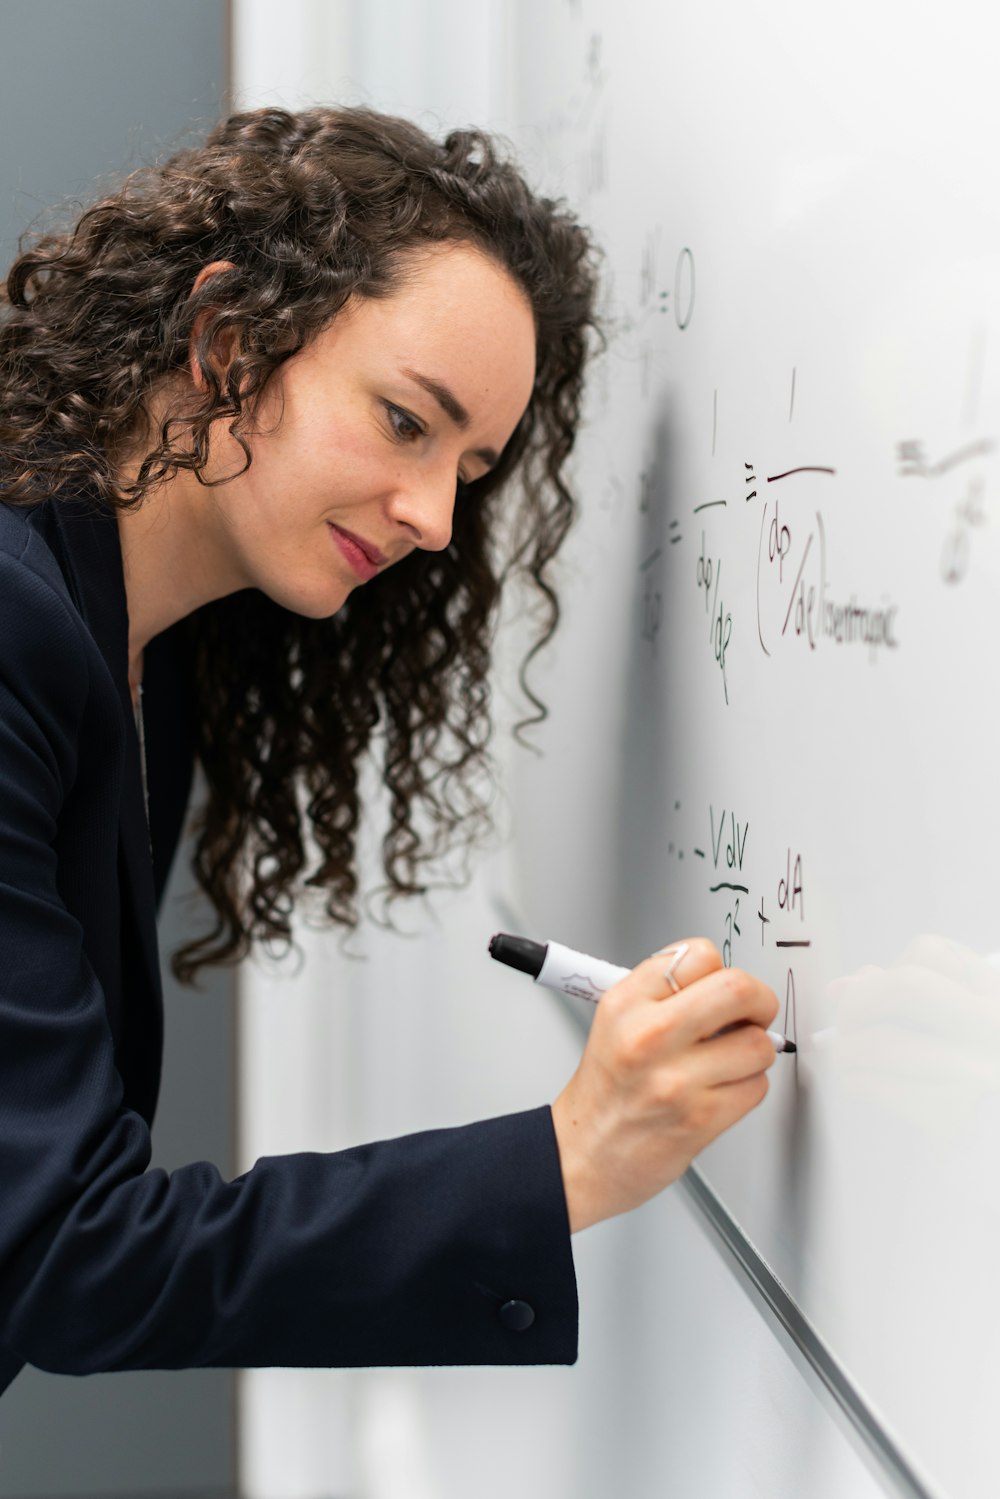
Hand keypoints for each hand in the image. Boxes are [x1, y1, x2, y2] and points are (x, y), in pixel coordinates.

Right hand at [550, 938, 778, 1231]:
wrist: (586, 1153)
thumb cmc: (608, 1088)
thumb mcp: (617, 1020)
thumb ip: (665, 991)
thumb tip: (723, 978)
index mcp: (626, 1003)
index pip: (699, 955)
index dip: (720, 969)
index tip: (720, 985)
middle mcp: (648, 1036)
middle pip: (738, 989)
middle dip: (759, 1000)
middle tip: (754, 1011)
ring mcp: (676, 1081)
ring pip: (757, 1044)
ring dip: (754, 1052)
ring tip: (727, 1060)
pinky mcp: (700, 1119)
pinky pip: (757, 1087)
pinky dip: (748, 1086)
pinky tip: (720, 1089)